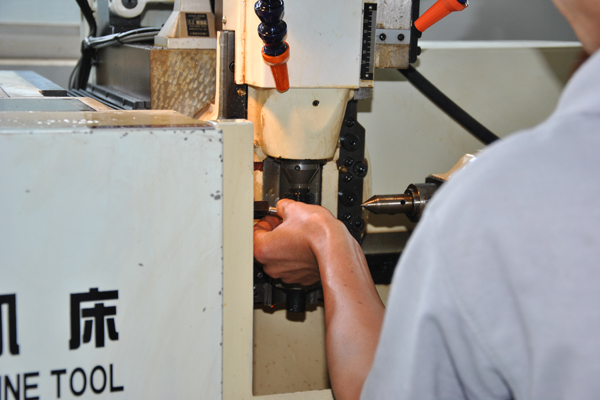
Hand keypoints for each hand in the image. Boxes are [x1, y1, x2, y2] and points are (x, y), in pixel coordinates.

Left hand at [254, 199, 384, 398]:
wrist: (337, 249)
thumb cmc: (317, 232)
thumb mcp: (294, 208)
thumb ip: (282, 207)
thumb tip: (282, 207)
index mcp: (262, 248)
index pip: (254, 231)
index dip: (265, 220)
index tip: (274, 217)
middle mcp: (271, 266)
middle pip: (266, 246)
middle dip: (275, 234)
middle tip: (287, 223)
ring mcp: (287, 275)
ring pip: (281, 257)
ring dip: (287, 246)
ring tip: (300, 234)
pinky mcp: (301, 279)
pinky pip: (294, 266)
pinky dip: (298, 257)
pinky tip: (307, 245)